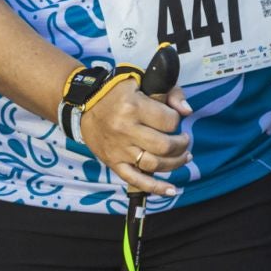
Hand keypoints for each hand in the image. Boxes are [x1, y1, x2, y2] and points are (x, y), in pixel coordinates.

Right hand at [79, 79, 191, 196]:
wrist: (83, 103)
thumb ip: (170, 92)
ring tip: (183, 157)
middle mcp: (125, 130)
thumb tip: (187, 112)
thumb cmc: (116, 92)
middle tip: (183, 140)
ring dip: (175, 163)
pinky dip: (155, 187)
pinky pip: (135, 180)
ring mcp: (119, 148)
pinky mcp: (113, 161)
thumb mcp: (141, 81)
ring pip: (154, 164)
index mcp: (132, 107)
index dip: (177, 120)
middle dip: (181, 145)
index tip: (172, 118)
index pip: (169, 121)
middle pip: (164, 146)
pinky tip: (171, 190)